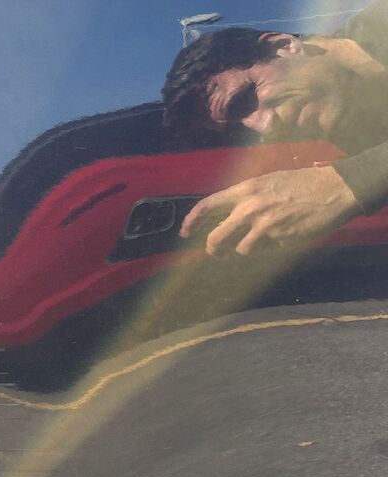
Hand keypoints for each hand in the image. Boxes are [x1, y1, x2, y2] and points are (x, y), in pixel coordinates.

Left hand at [180, 165, 360, 255]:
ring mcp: (263, 224)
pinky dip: (267, 248)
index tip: (184, 232)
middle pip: (216, 237)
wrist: (335, 188)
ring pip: (239, 249)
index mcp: (245, 189)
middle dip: (213, 248)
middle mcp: (249, 207)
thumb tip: (229, 218)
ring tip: (261, 239)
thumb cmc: (303, 183)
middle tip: (216, 252)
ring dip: (245, 249)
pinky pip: (263, 250)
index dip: (191, 221)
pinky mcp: (278, 238)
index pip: (207, 205)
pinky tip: (281, 236)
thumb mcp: (269, 182)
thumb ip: (247, 199)